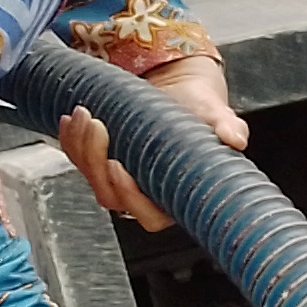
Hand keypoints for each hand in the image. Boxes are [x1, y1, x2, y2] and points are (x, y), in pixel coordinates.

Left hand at [60, 51, 245, 230]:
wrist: (182, 91)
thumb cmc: (201, 108)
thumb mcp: (215, 113)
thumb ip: (226, 126)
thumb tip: (235, 139)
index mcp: (177, 195)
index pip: (150, 216)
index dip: (131, 196)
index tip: (120, 166)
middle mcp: (147, 194)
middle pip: (111, 195)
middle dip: (97, 162)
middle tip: (98, 124)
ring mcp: (121, 180)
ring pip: (91, 178)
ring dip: (80, 148)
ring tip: (84, 112)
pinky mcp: (103, 163)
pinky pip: (80, 160)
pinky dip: (71, 140)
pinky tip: (71, 118)